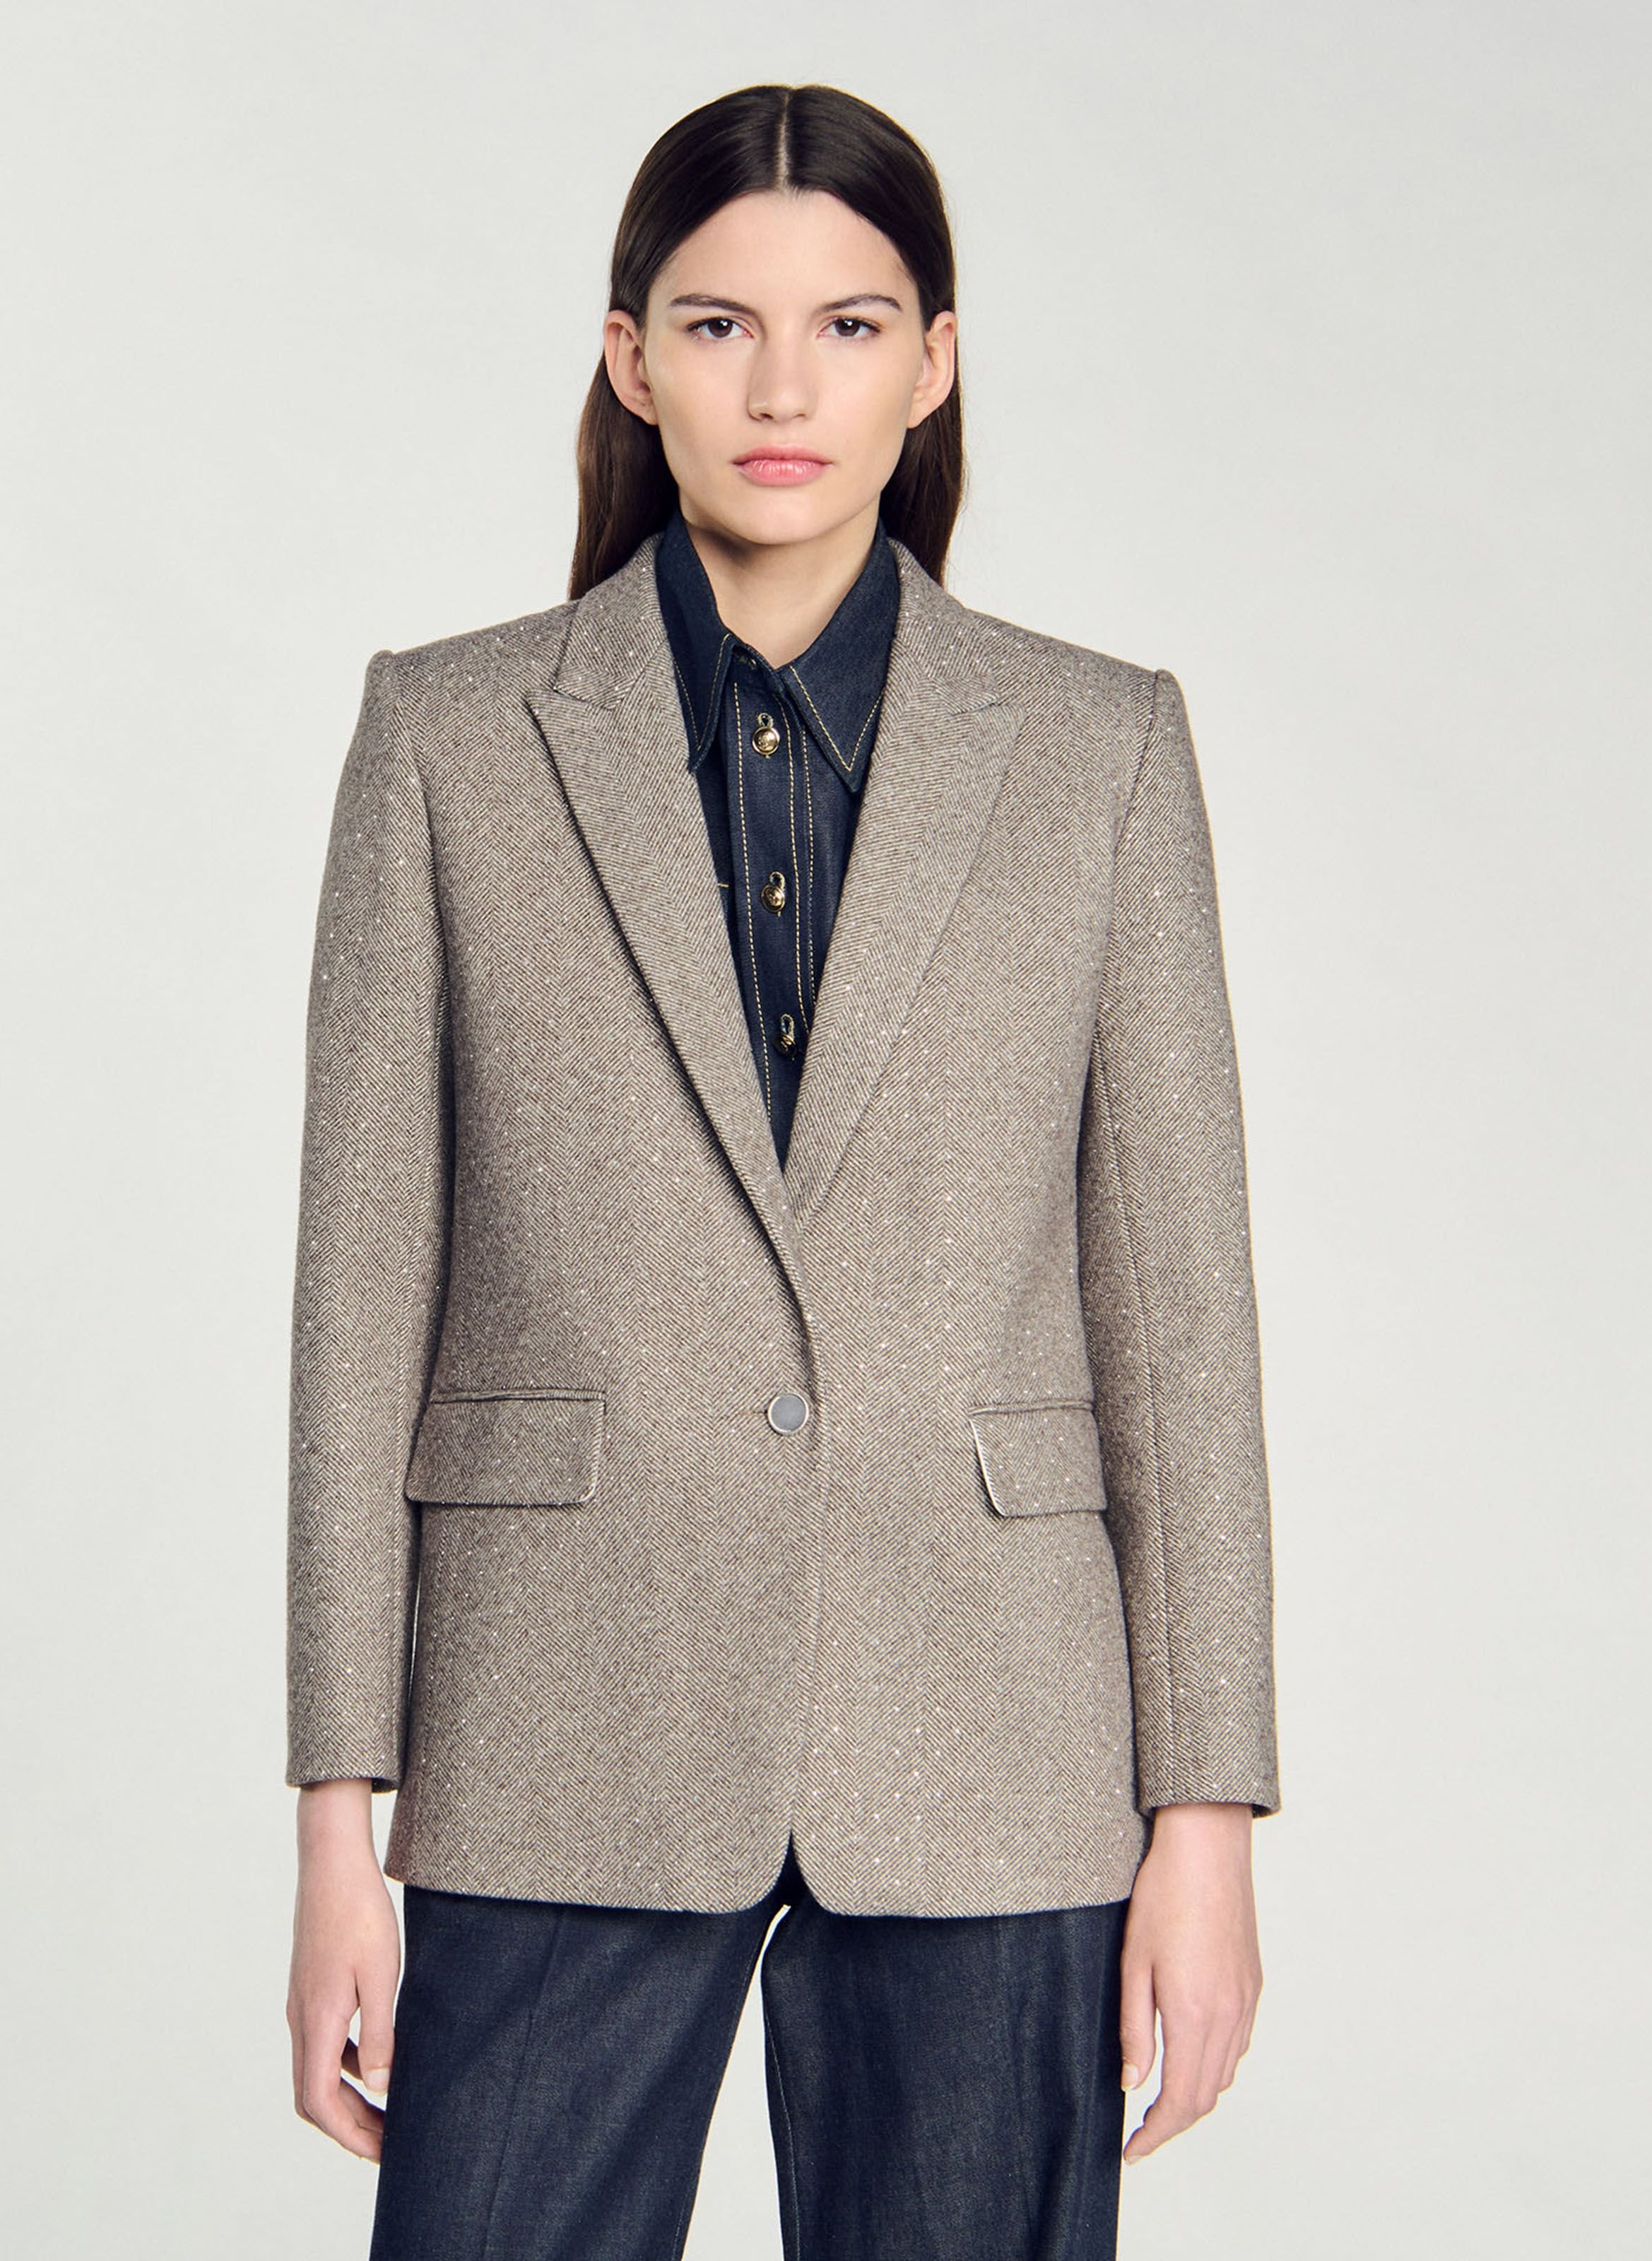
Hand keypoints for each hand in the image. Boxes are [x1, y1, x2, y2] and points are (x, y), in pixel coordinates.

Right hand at [287, 1780, 400, 2161]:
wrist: (331, 1862)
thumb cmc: (361, 1913)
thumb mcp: (382, 1976)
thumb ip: (381, 2035)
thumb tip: (382, 2090)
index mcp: (317, 2020)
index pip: (320, 2103)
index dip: (349, 2136)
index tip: (383, 2152)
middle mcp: (301, 2019)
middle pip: (312, 2097)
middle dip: (348, 2128)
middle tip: (388, 2143)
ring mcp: (301, 2005)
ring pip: (315, 2073)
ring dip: (346, 2100)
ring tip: (386, 2112)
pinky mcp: (309, 1990)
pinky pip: (322, 2045)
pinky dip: (345, 2068)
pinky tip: (376, 2064)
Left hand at [1118, 1801, 1262, 2163]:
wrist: (1208, 1848)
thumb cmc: (1163, 1895)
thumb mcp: (1134, 1963)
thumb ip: (1134, 2029)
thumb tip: (1132, 2083)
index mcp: (1194, 2014)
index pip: (1180, 2100)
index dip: (1156, 2135)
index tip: (1132, 2151)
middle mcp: (1228, 2015)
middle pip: (1207, 2096)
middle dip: (1174, 2124)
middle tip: (1141, 2134)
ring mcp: (1246, 2000)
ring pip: (1226, 2073)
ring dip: (1196, 2096)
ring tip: (1161, 2101)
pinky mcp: (1253, 1984)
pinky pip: (1238, 2044)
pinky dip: (1216, 2065)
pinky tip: (1192, 2056)